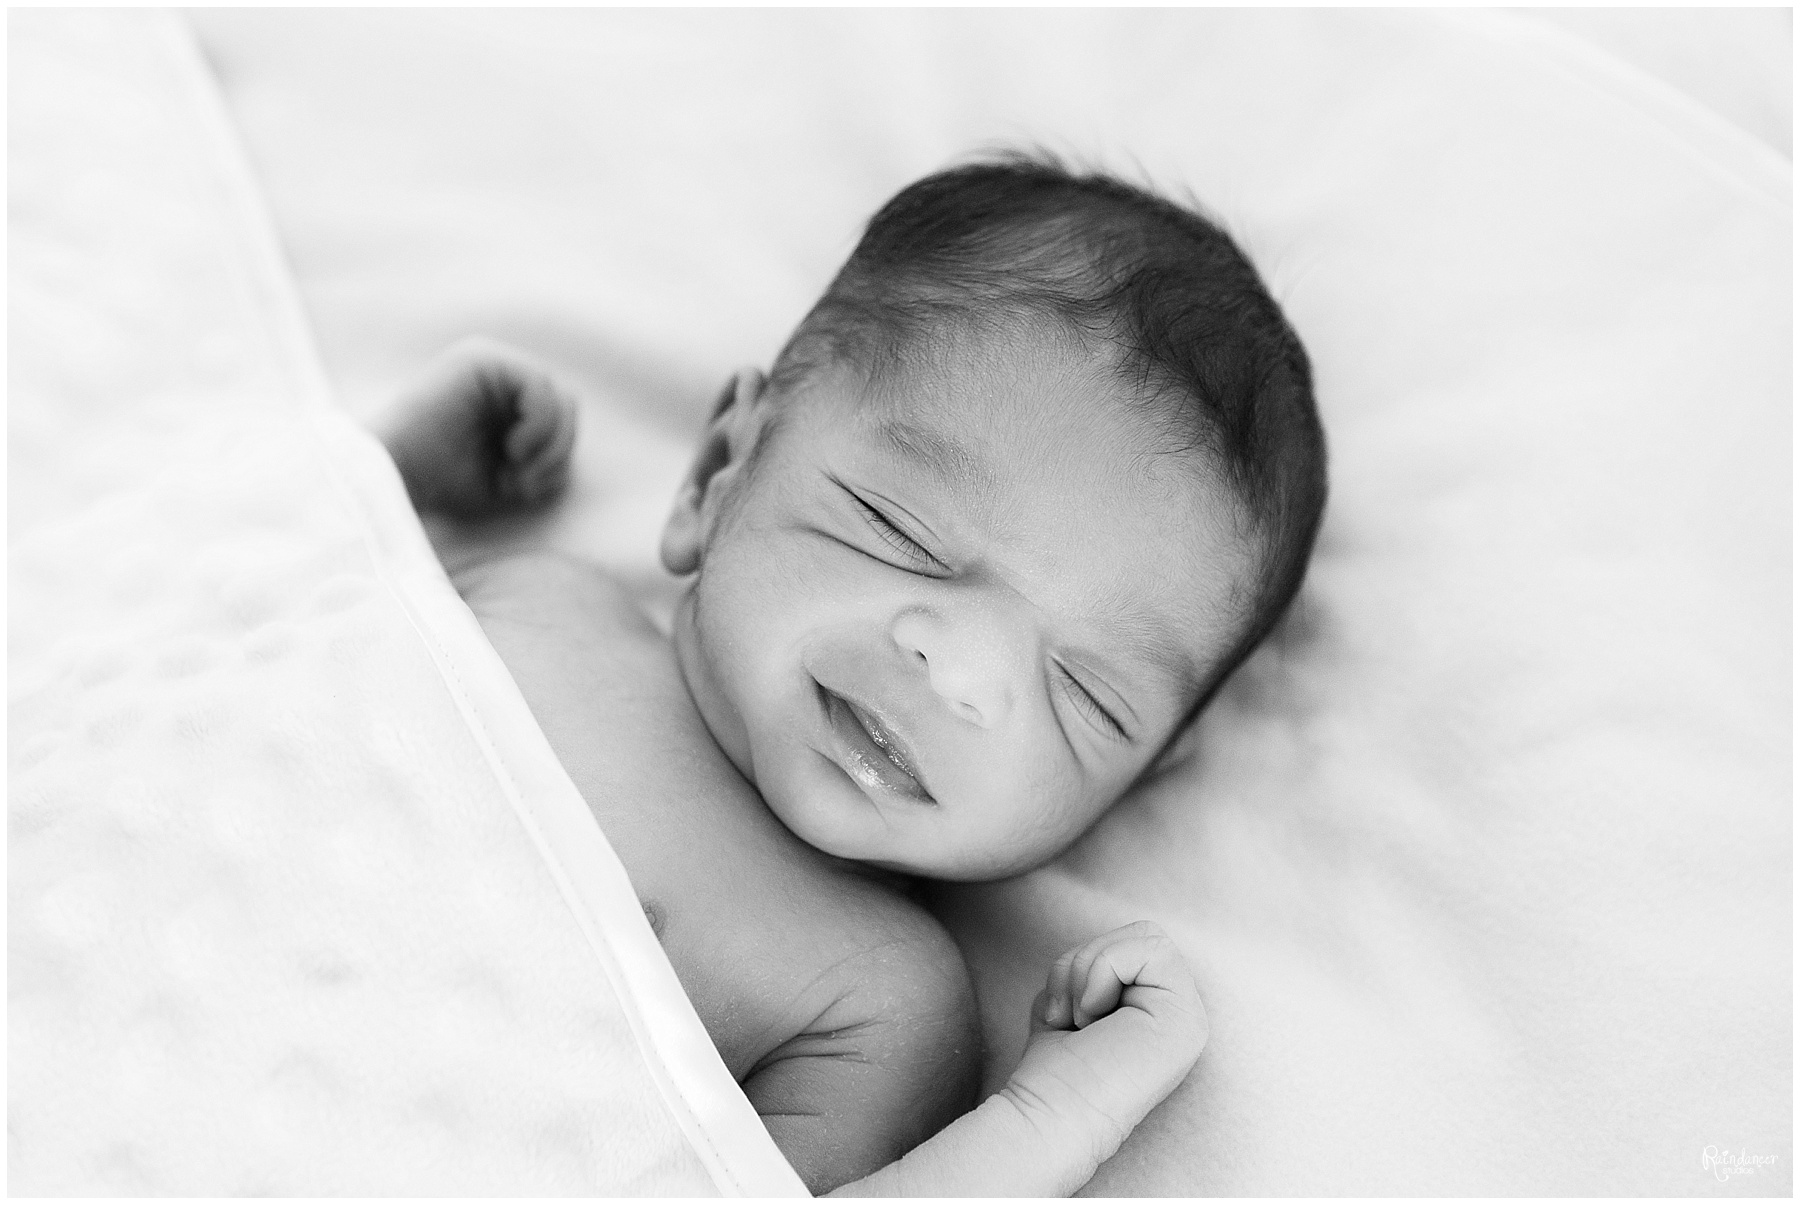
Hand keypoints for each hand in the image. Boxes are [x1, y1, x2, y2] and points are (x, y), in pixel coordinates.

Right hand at [380, 337, 578, 518]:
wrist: (394, 481)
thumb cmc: (446, 487)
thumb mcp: (513, 478)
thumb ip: (548, 456)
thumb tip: (571, 445)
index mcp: (502, 403)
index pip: (562, 420)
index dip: (557, 459)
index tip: (527, 489)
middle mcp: (497, 379)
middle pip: (568, 406)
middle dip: (559, 451)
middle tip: (527, 481)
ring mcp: (488, 364)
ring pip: (562, 397)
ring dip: (551, 444)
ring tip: (517, 466)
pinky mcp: (480, 359)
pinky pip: (540, 385)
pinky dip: (540, 425)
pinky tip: (514, 447)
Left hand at [1005, 922, 1207, 1164]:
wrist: (1053, 1114)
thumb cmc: (1054, 1067)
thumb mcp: (1073, 996)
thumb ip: (1097, 967)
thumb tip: (1105, 951)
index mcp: (1158, 1011)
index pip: (1132, 942)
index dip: (1088, 961)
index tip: (1066, 1013)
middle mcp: (1180, 1013)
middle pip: (1140, 933)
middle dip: (1088, 960)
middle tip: (1073, 1015)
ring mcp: (1189, 1016)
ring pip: (1144, 935)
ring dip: (1090, 970)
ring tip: (1082, 1021)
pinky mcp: (1186, 1018)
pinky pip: (1148, 948)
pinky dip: (1103, 973)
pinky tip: (1092, 1020)